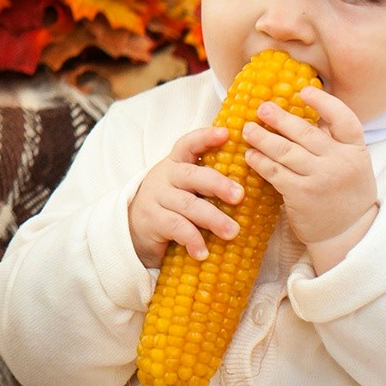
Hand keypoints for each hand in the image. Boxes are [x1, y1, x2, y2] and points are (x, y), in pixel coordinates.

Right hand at [128, 126, 246, 266]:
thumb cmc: (171, 206)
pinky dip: (192, 240)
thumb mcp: (186, 188)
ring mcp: (156, 198)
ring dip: (213, 219)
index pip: (188, 144)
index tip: (226, 133)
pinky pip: (175, 228)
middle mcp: (165, 177)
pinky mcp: (152, 221)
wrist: (134, 230)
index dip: (205, 137)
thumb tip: (252, 182)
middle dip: (218, 184)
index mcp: (176, 164)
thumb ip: (207, 182)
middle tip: (240, 196)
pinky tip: (204, 253)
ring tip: (232, 232)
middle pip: (192, 175)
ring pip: (187, 205)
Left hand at [241, 86, 377, 272]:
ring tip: (247, 129)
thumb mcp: (353, 164)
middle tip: (261, 108)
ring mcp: (321, 179)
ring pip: (286, 151)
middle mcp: (341, 162)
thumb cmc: (346, 194)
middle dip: (280, 118)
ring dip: (263, 138)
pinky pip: (275, 172)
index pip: (345, 119)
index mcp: (356, 150)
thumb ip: (335, 140)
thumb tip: (306, 110)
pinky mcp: (301, 195)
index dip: (324, 103)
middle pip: (306, 133)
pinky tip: (250, 155)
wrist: (348, 233)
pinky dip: (260, 161)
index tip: (303, 91)